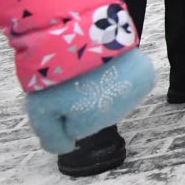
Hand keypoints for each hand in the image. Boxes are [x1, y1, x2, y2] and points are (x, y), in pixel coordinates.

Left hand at [24, 49, 155, 152]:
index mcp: (89, 125)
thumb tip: (68, 149)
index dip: (62, 111)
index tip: (58, 94)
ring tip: (90, 68)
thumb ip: (52, 138)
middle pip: (96, 113)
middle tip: (73, 80)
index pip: (74, 127)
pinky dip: (123, 76)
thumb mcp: (39, 110)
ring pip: (114, 99)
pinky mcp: (146, 78)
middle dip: (84, 100)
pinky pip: (133, 84)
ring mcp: (133, 96)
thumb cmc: (58, 73)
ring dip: (103, 87)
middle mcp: (116, 115)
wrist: (83, 35)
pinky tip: (112, 66)